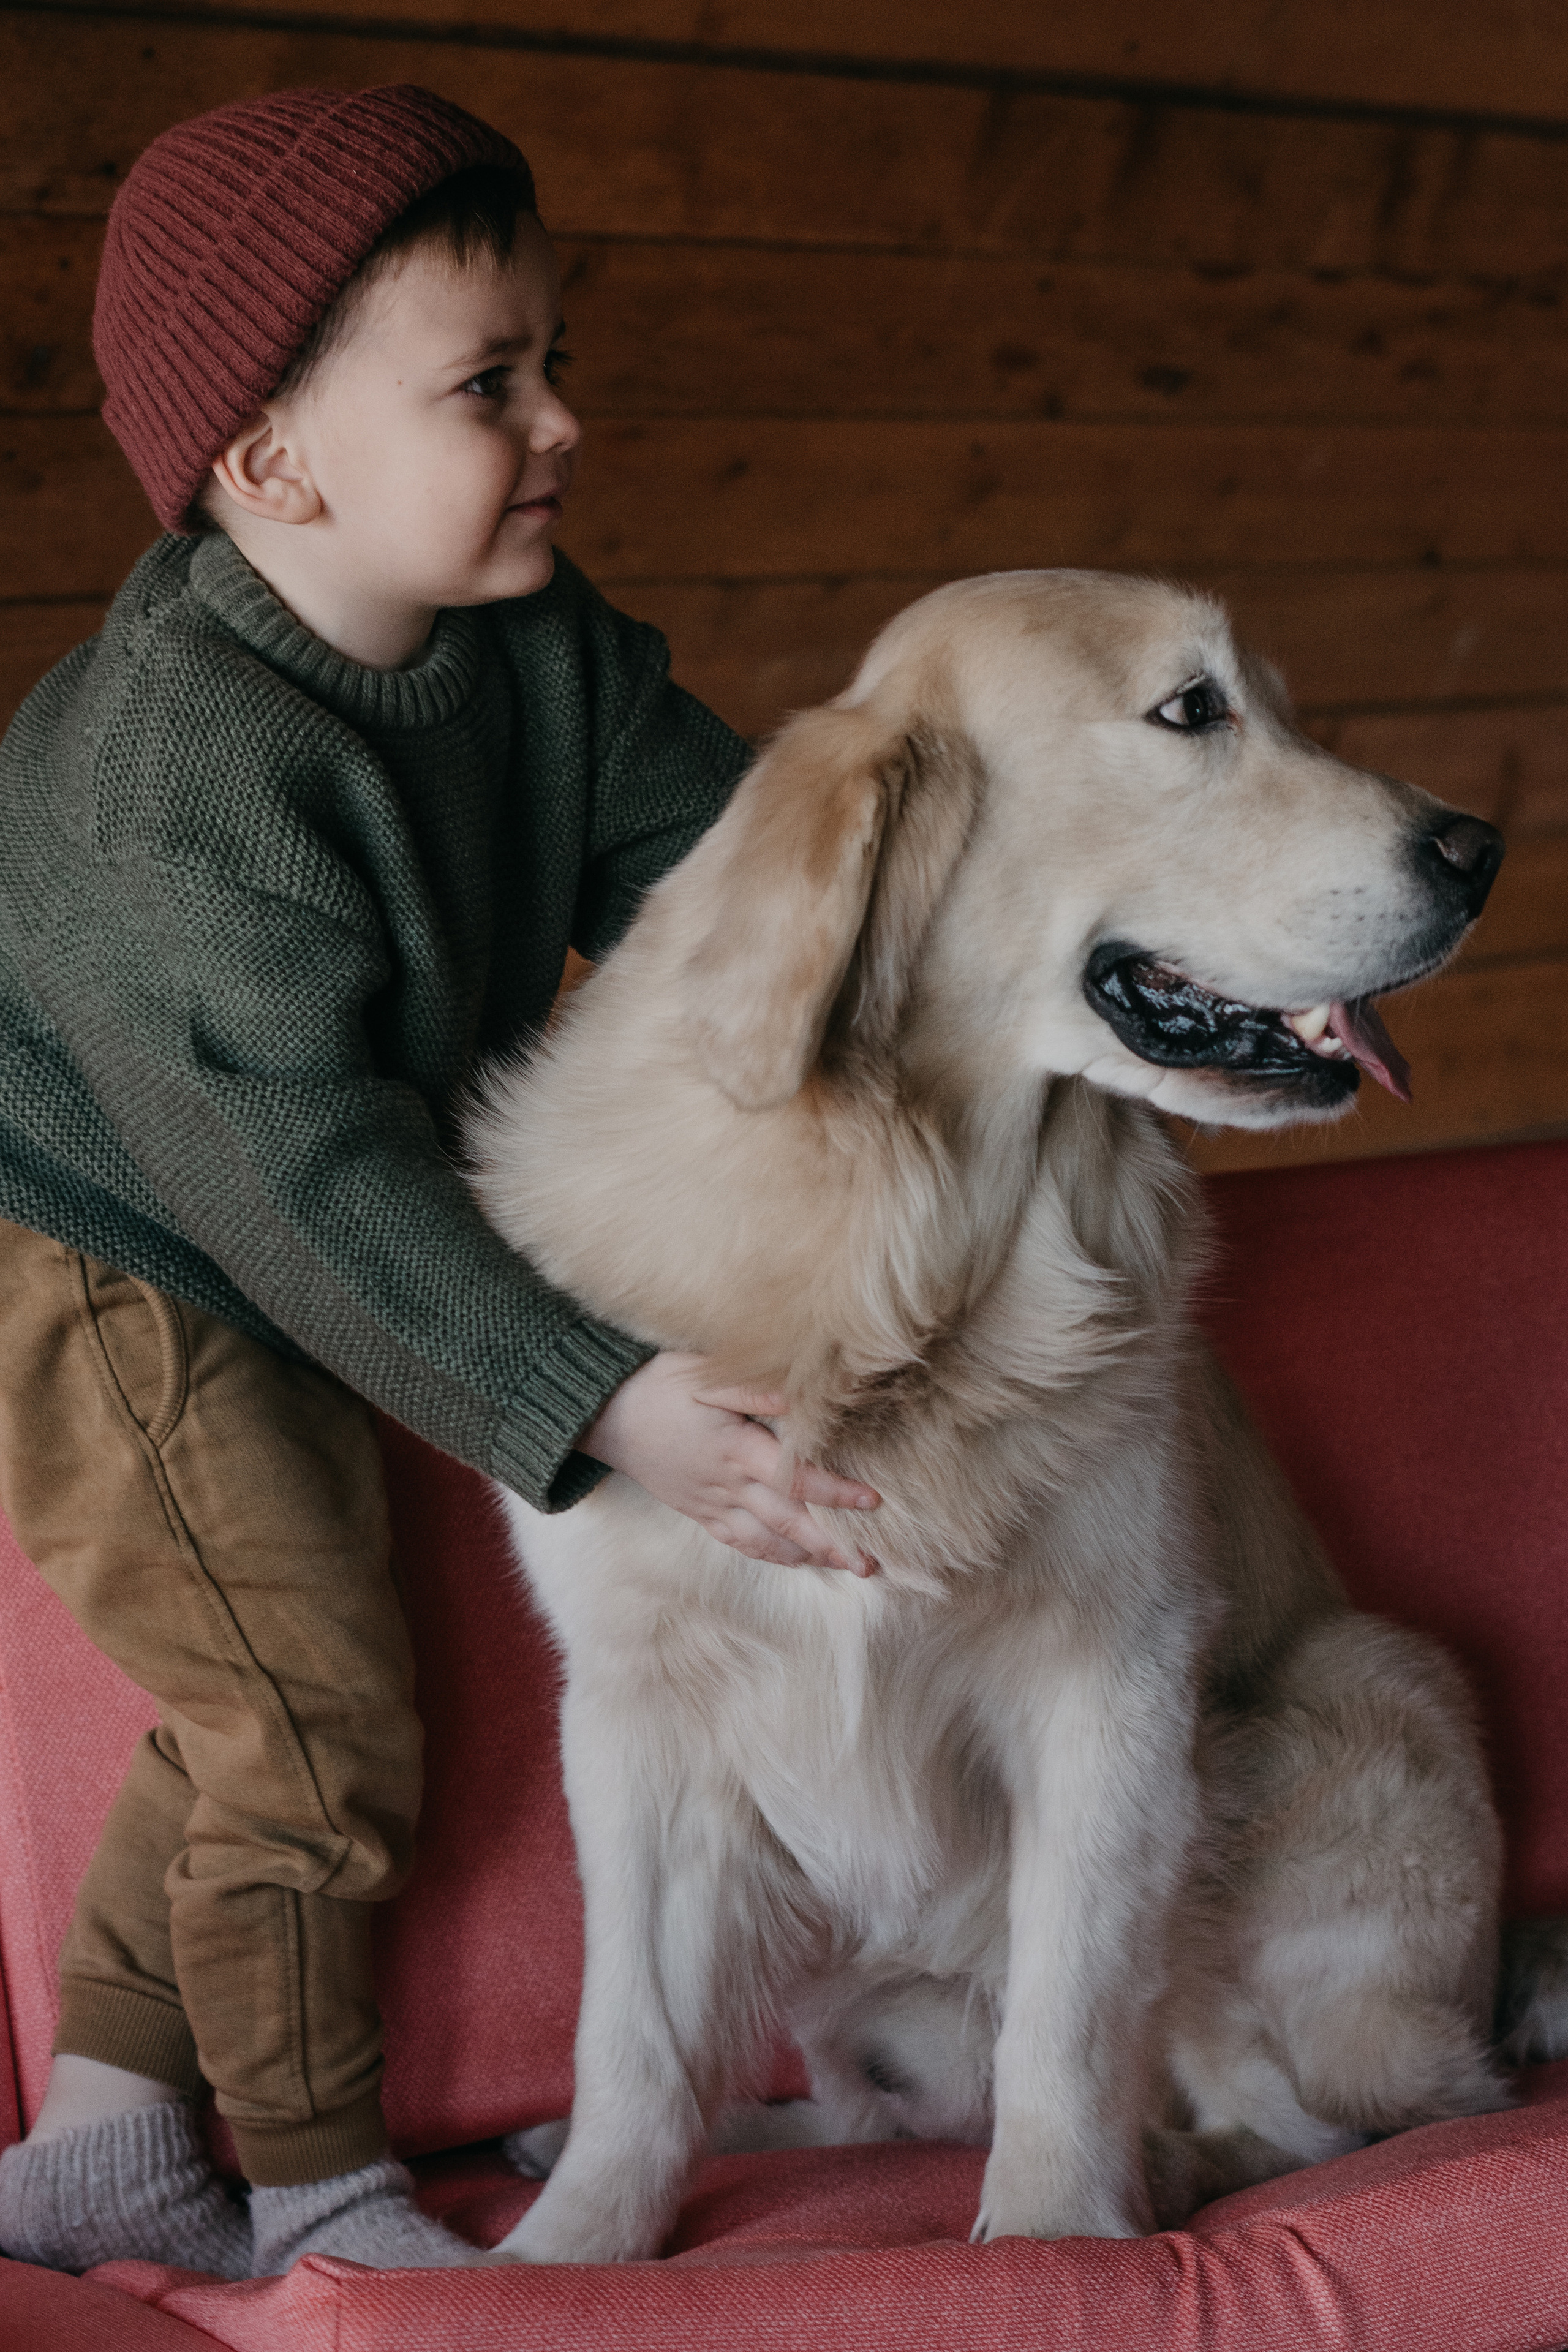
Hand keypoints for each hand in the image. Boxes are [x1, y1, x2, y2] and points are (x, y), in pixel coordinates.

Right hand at [579, 1352, 878, 1572]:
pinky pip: (739, 1542)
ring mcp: (711, 1503)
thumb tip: (805, 1400)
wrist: (603, 1415)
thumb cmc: (657, 1385)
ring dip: (809, 1556)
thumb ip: (757, 1388)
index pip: (794, 1478)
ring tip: (847, 1568)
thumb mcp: (705, 1374)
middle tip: (871, 1564)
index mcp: (734, 1449)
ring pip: (767, 1540)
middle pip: (788, 1522)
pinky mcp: (698, 1511)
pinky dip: (771, 1554)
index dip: (835, 1493)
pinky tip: (795, 1560)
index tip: (873, 1502)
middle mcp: (726, 1484)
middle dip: (832, 1544)